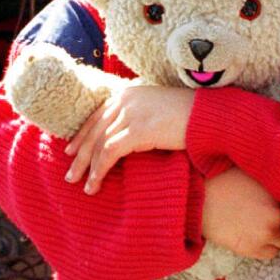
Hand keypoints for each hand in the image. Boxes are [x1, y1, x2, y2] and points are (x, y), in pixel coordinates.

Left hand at [65, 85, 196, 193]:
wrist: (210, 116)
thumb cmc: (190, 117)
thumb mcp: (157, 111)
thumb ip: (139, 118)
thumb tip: (126, 138)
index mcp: (127, 93)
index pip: (97, 116)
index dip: (82, 135)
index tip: (71, 151)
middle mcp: (125, 100)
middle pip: (93, 130)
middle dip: (79, 155)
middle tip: (69, 175)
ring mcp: (131, 114)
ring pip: (98, 143)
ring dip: (87, 167)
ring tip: (81, 185)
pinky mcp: (138, 130)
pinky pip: (109, 153)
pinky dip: (99, 170)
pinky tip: (96, 184)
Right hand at [201, 167, 279, 260]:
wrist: (199, 199)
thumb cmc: (225, 181)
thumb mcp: (256, 175)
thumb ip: (275, 183)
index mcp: (278, 199)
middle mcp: (274, 221)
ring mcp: (262, 237)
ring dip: (279, 237)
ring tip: (269, 229)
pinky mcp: (249, 249)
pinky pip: (270, 254)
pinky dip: (269, 248)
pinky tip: (260, 238)